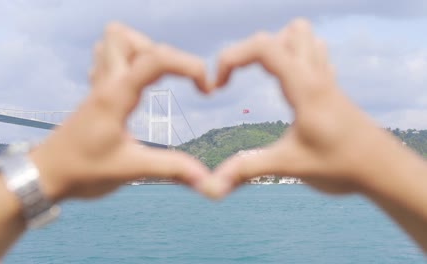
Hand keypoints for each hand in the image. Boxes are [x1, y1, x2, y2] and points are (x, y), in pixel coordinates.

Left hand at [29, 23, 211, 200]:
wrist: (45, 176)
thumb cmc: (82, 172)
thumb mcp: (131, 170)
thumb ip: (171, 169)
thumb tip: (206, 179)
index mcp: (115, 96)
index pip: (156, 58)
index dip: (189, 65)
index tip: (206, 89)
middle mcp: (105, 83)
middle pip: (123, 36)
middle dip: (157, 51)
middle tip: (170, 80)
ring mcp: (96, 86)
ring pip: (111, 42)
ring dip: (138, 51)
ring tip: (154, 79)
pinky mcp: (94, 94)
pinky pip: (105, 59)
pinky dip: (124, 62)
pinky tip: (134, 86)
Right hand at [210, 19, 390, 196]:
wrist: (382, 170)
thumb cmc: (341, 166)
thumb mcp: (289, 166)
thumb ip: (249, 169)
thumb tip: (213, 185)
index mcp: (304, 87)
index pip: (262, 46)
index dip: (230, 58)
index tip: (217, 87)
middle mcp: (316, 76)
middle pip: (285, 33)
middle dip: (253, 50)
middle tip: (242, 79)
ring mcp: (326, 80)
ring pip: (304, 38)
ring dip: (278, 49)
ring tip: (263, 78)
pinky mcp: (331, 89)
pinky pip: (314, 55)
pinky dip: (294, 59)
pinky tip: (286, 86)